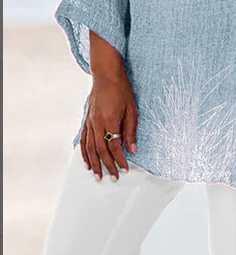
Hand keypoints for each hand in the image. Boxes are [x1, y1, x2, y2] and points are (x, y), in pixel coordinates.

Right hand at [80, 31, 137, 180]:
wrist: (106, 75)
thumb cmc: (122, 90)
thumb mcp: (132, 109)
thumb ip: (131, 130)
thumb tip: (133, 149)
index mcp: (110, 120)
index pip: (114, 146)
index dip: (120, 160)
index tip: (125, 169)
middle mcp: (97, 123)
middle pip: (100, 150)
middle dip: (107, 166)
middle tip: (112, 179)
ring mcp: (89, 122)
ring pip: (89, 148)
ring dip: (94, 164)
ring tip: (98, 176)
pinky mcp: (86, 120)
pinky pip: (83, 140)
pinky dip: (84, 153)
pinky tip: (87, 162)